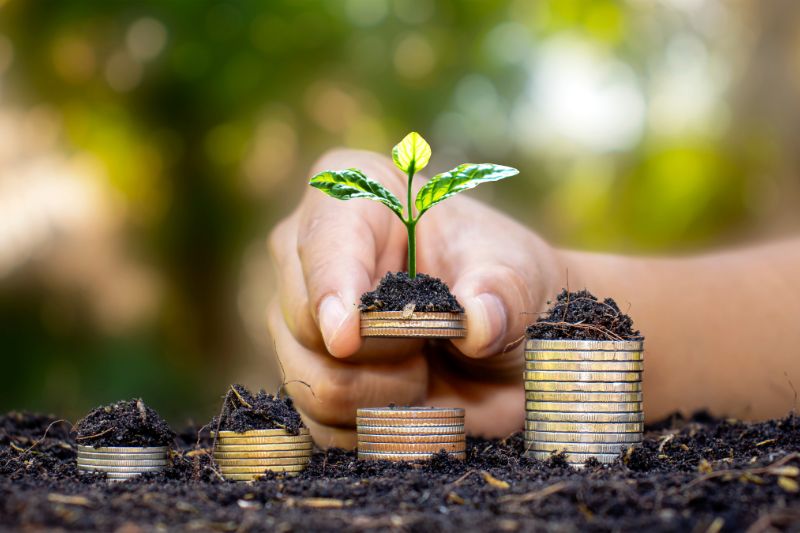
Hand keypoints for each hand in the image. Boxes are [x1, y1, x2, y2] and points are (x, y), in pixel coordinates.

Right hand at [267, 149, 565, 447]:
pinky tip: (412, 402)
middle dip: (384, 350)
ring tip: (428, 369)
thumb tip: (477, 322)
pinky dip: (378, 427)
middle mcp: (310, 258)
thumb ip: (500, 294)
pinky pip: (322, 426)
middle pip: (308, 322)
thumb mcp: (517, 276)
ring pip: (314, 382)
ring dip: (386, 395)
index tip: (348, 337)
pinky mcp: (309, 379)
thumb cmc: (505, 286)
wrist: (509, 344)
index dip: (333, 289)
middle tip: (435, 342)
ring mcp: (301, 322)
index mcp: (352, 202)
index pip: (325, 242)